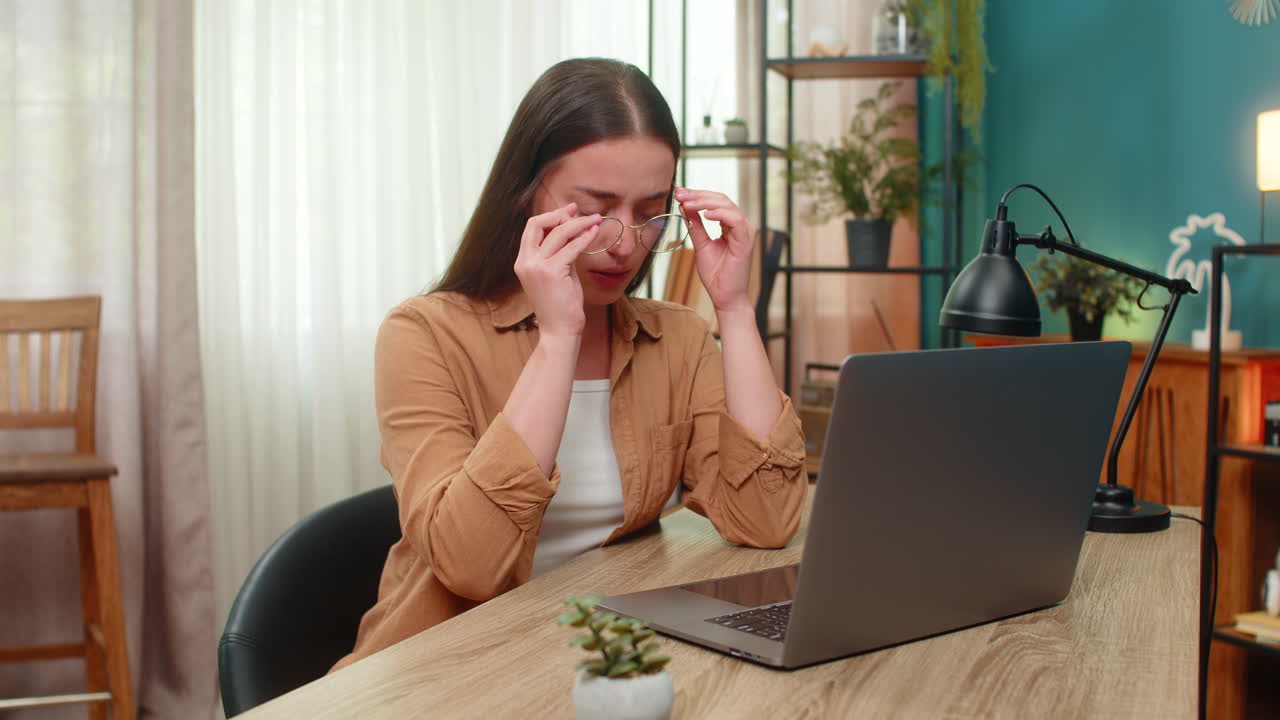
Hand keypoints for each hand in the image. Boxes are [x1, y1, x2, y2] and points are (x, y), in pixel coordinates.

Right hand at [513, 203, 601, 337]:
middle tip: (580, 210)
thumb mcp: (558, 273)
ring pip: (558, 233)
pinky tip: (594, 232)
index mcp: (523, 262)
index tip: (569, 211)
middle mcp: (525, 262)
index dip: (550, 216)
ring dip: (579, 223)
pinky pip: (571, 248)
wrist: (559, 330)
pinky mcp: (551, 272)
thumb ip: (560, 253)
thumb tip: (573, 231)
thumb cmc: (561, 305)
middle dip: (559, 214)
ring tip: (596, 219)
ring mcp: (536, 267)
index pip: (532, 229)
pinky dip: (584, 237)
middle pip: (537, 224)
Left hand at [676, 188, 755, 313]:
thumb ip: (695, 225)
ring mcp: (745, 232)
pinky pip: (734, 220)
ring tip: (687, 203)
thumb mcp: (701, 244)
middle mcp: (740, 225)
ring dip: (704, 201)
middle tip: (680, 193)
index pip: (715, 202)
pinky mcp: (745, 241)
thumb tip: (684, 206)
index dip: (697, 195)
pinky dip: (719, 214)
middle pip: (721, 199)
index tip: (679, 192)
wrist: (725, 297)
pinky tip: (704, 214)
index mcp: (731, 225)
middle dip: (698, 194)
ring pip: (727, 205)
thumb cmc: (716, 274)